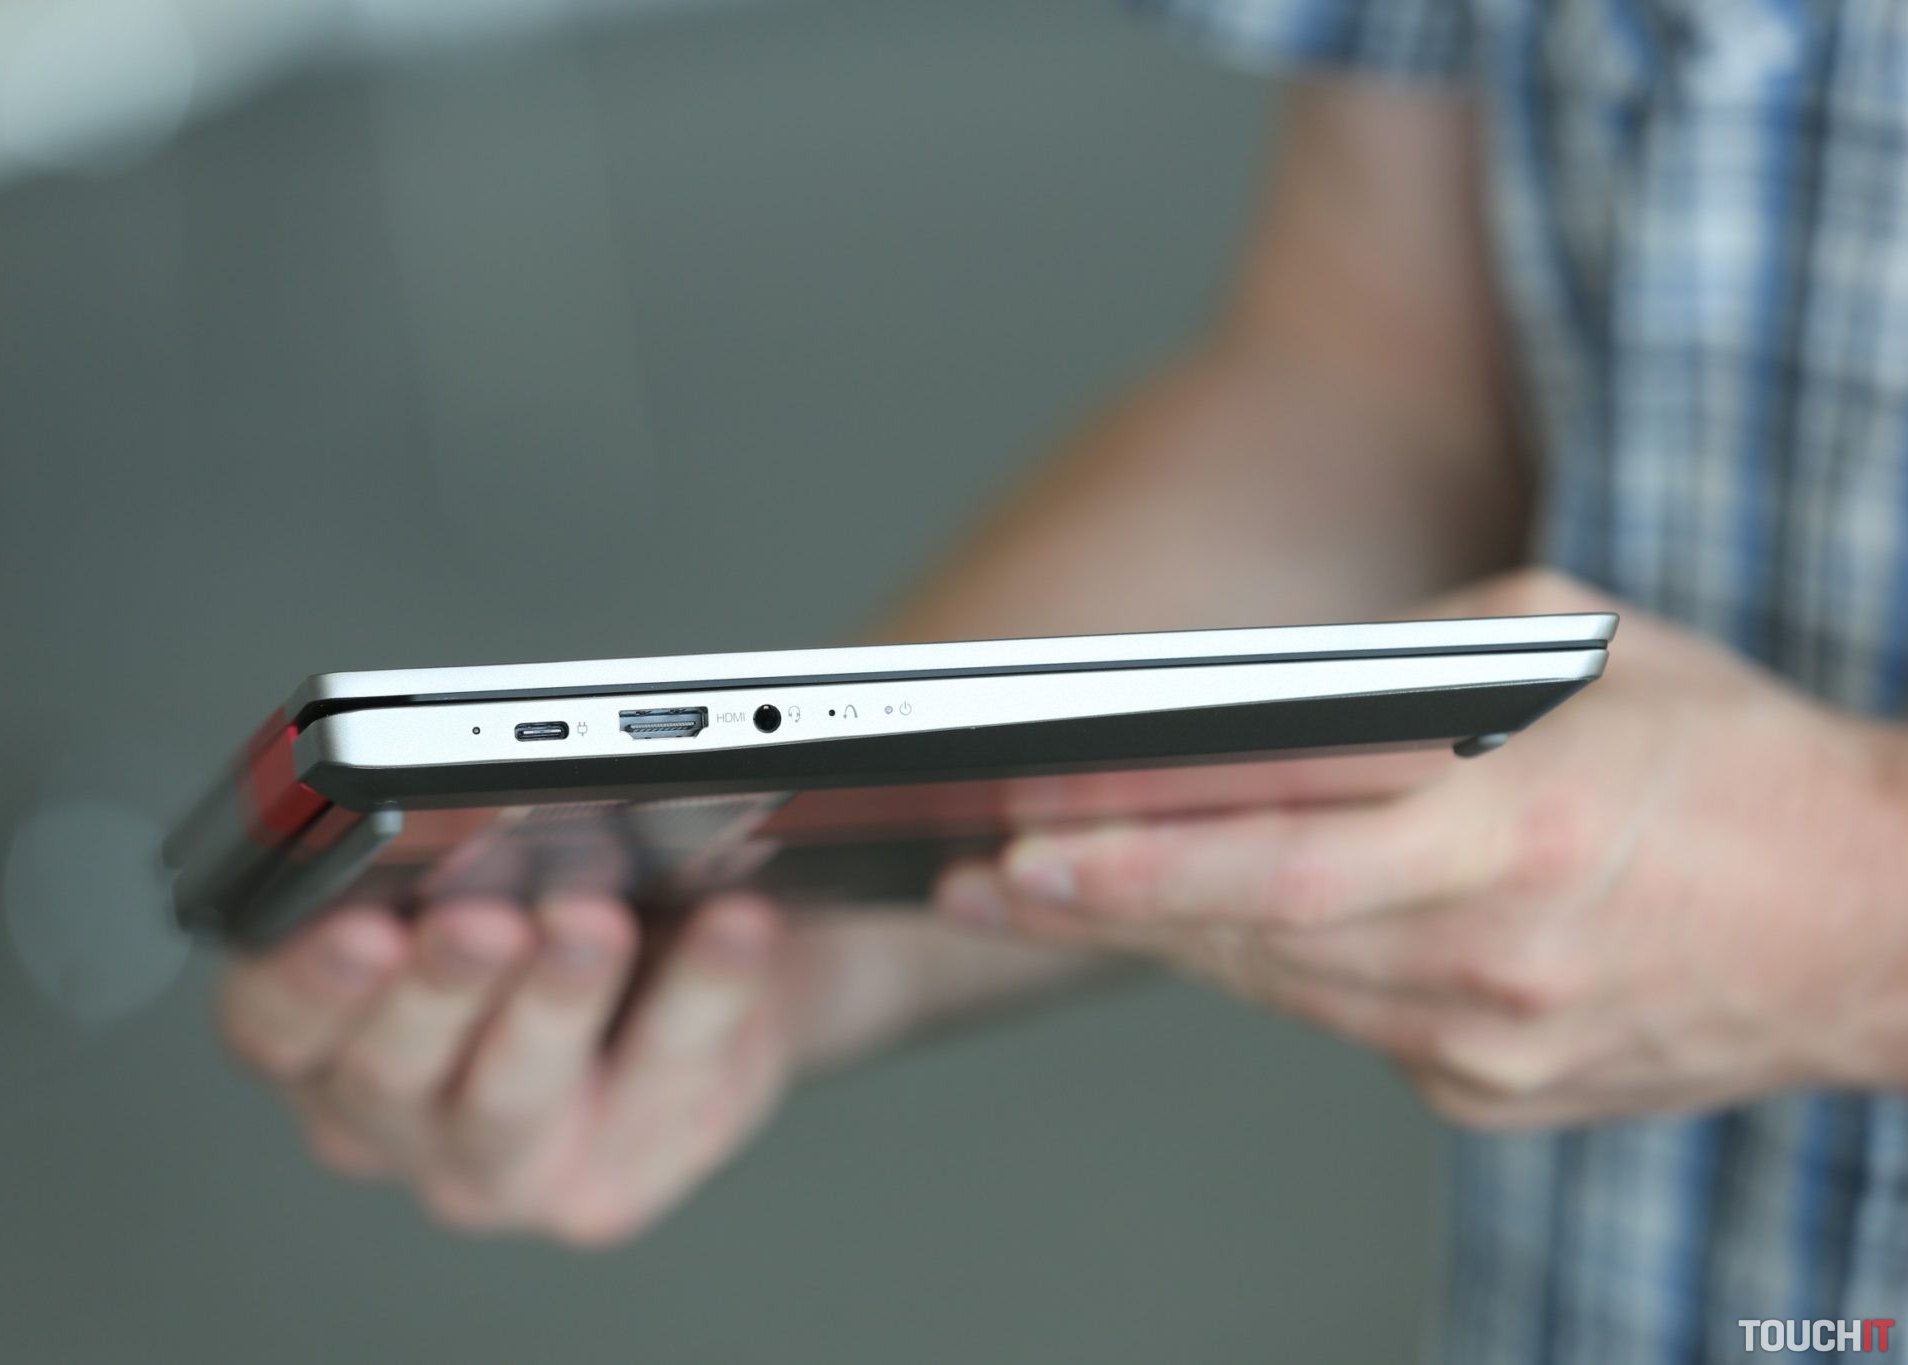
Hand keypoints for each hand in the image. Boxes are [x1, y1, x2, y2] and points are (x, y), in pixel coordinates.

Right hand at [219, 891, 805, 1243]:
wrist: (700, 960)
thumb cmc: (565, 889)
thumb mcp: (485, 853)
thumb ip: (450, 838)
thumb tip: (473, 791)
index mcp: (319, 1030)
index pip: (272, 1020)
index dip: (305, 979)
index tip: (360, 922)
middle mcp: (388, 1116)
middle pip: (389, 1071)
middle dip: (439, 987)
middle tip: (483, 919)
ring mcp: (497, 1167)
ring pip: (512, 1098)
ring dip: (556, 1002)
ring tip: (596, 921)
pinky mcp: (609, 1187)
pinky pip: (663, 1081)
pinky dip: (704, 991)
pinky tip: (733, 926)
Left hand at [937, 568, 1907, 1127]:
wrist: (1879, 920)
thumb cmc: (1730, 753)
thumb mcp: (1573, 641)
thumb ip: (1407, 665)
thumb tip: (1264, 697)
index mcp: (1504, 819)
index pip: (1264, 846)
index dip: (1127, 847)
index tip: (1018, 829)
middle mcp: (1486, 947)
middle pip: (1241, 932)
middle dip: (1094, 904)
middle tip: (974, 880)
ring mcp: (1489, 1039)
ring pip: (1277, 985)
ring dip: (1162, 940)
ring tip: (1040, 902)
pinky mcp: (1494, 1091)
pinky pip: (1345, 1022)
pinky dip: (1272, 972)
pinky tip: (1208, 933)